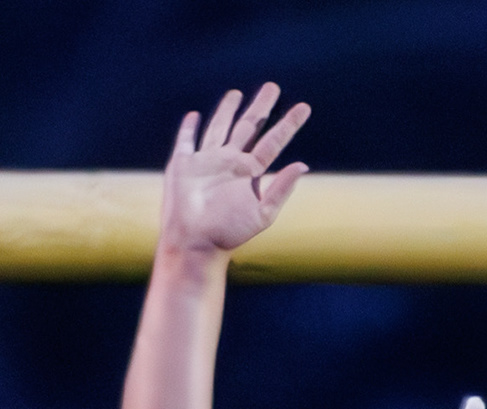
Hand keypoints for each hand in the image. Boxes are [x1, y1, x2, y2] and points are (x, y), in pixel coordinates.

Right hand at [159, 83, 309, 260]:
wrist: (195, 242)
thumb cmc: (228, 233)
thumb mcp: (262, 213)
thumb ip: (281, 189)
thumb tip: (303, 166)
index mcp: (250, 173)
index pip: (274, 142)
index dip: (289, 124)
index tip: (304, 108)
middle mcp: (230, 163)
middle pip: (249, 126)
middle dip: (260, 108)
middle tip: (272, 87)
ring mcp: (206, 162)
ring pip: (219, 127)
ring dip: (227, 110)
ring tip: (236, 94)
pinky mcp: (183, 164)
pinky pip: (186, 140)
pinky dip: (189, 128)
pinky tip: (193, 116)